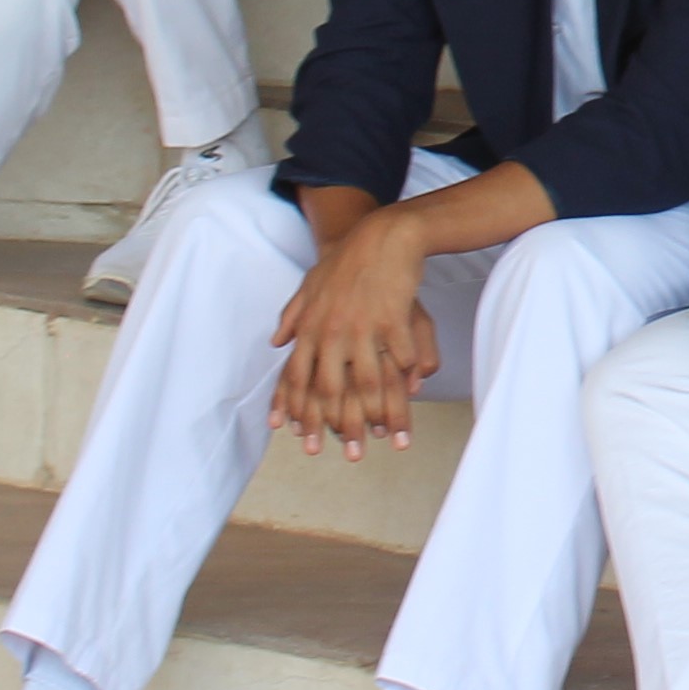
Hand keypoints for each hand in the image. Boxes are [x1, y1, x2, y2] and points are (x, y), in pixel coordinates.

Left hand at [269, 203, 444, 454]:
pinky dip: (407, 378)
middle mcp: (333, 332)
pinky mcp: (393, 319)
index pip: (298, 379)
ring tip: (384, 439)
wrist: (381, 234)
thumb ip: (291, 316)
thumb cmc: (346, 259)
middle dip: (338, 427)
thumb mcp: (309, 285)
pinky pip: (399, 356)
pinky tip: (413, 396)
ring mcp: (364, 327)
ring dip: (377, 414)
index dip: (298, 412)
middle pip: (331, 389)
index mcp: (311, 328)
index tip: (300, 439)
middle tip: (347, 455)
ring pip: (368, 381)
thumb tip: (276, 341)